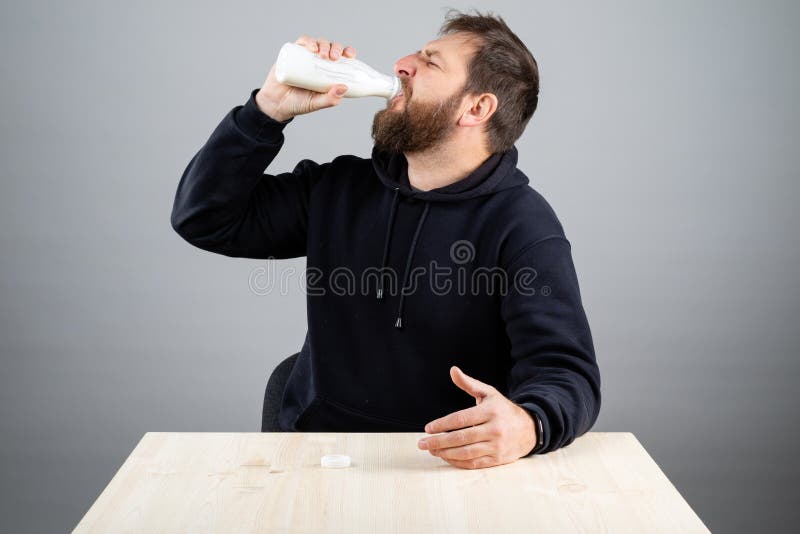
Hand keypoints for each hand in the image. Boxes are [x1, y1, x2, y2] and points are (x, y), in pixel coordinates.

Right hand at [256, 35, 356, 121]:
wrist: (276, 102)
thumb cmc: (298, 103)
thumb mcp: (316, 103)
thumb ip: (330, 99)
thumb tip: (344, 87)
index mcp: (328, 72)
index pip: (342, 59)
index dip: (347, 52)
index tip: (351, 55)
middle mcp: (319, 62)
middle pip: (331, 48)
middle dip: (336, 48)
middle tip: (334, 58)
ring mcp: (306, 56)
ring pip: (318, 42)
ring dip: (323, 45)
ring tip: (323, 55)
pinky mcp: (293, 52)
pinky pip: (302, 42)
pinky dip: (308, 41)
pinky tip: (311, 48)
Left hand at [418, 366, 537, 468]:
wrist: (529, 429)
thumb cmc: (503, 409)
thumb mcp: (488, 393)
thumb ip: (469, 383)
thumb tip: (453, 370)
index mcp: (490, 411)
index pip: (461, 419)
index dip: (443, 424)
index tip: (428, 428)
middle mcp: (494, 429)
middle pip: (461, 438)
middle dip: (438, 441)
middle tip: (422, 443)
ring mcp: (496, 446)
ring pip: (466, 452)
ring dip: (445, 453)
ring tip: (431, 450)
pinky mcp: (497, 459)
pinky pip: (474, 463)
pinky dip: (457, 462)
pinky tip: (446, 457)